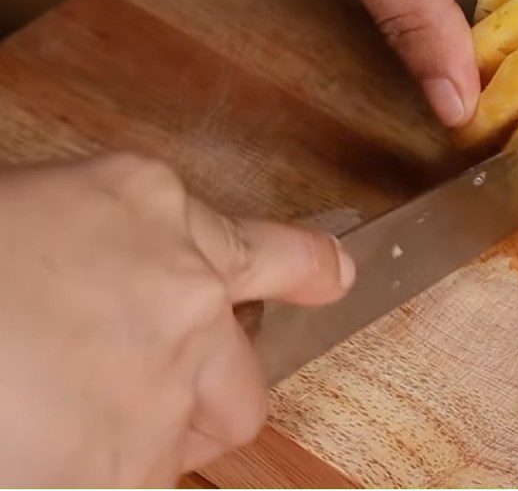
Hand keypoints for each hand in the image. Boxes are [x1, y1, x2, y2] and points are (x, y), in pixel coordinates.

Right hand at [0, 153, 353, 485]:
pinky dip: (106, 472)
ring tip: (63, 424)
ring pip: (202, 428)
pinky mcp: (134, 460)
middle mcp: (180, 282)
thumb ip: (101, 251)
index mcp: (143, 201)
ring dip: (150, 437)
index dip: (304, 265)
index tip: (336, 274)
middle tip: (148, 394)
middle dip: (207, 386)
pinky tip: (44, 449)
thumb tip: (108, 285)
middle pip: (242, 363)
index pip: (260, 241)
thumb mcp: (35, 218)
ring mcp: (168, 373)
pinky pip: (142, 477)